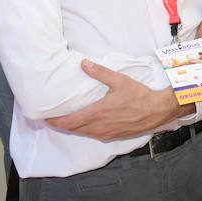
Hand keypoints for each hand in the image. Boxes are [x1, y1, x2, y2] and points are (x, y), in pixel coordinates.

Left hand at [46, 59, 192, 140]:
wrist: (157, 110)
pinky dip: (85, 129)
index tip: (45, 116)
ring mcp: (105, 133)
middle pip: (72, 128)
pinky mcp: (113, 136)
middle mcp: (98, 126)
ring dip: (73, 127)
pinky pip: (93, 134)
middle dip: (60, 123)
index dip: (54, 120)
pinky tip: (86, 122)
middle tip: (52, 116)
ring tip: (67, 118)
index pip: (68, 121)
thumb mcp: (119, 80)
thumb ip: (99, 72)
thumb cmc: (139, 96)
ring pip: (82, 132)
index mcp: (96, 113)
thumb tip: (83, 64)